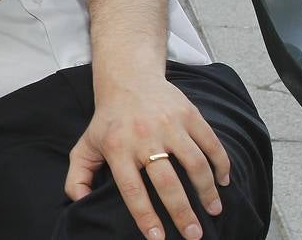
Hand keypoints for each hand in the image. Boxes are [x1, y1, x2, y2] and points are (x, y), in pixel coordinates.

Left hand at [66, 76, 229, 239]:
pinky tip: (223, 181)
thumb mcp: (86, 145)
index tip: (158, 238)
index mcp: (117, 147)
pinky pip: (212, 143)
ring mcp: (169, 124)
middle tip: (194, 235)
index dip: (144, 216)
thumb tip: (79, 203)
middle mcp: (143, 136)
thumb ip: (78, 176)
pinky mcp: (189, 114)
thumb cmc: (109, 121)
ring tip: (212, 210)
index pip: (131, 189)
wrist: (128, 78)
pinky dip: (222, 164)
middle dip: (183, 213)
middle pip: (167, 182)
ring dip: (207, 191)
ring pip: (195, 164)